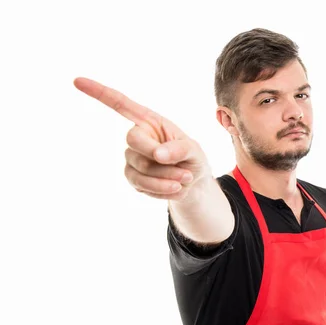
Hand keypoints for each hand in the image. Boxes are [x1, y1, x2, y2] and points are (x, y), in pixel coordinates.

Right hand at [73, 77, 210, 200]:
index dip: (99, 93)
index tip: (77, 81)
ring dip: (166, 178)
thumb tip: (157, 155)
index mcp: (150, 121)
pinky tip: (177, 187)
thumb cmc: (192, 158)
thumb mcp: (193, 150)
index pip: (121, 104)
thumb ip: (179, 149)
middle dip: (157, 156)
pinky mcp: (133, 178)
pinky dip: (164, 189)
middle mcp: (137, 137)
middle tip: (185, 169)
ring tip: (186, 178)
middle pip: (133, 141)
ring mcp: (132, 159)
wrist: (193, 183)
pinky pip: (142, 186)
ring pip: (139, 169)